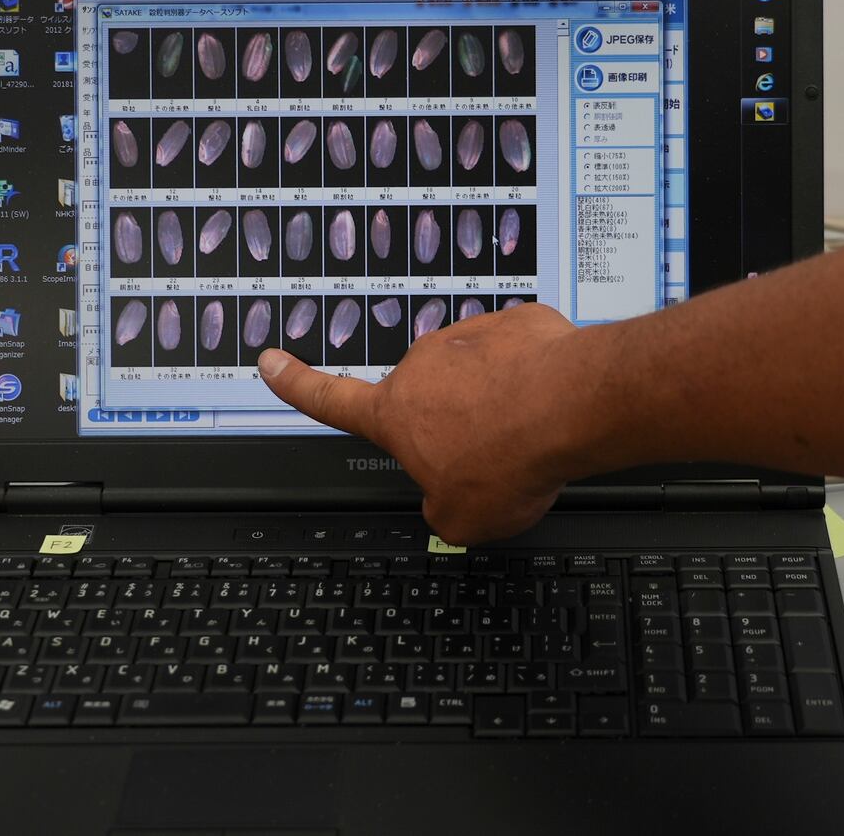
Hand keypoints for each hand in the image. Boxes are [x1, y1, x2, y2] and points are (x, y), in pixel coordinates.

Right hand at [258, 303, 608, 544]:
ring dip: (500, 399)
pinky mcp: (517, 323)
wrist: (571, 406)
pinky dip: (535, 378)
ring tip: (530, 429)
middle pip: (433, 399)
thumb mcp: (462, 520)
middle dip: (461, 424)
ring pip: (481, 374)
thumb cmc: (512, 457)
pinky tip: (554, 402)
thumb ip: (441, 509)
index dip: (296, 385)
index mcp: (396, 413)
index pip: (330, 400)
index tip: (272, 361)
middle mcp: (425, 365)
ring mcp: (470, 336)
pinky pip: (521, 354)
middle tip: (496, 452)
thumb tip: (449, 495)